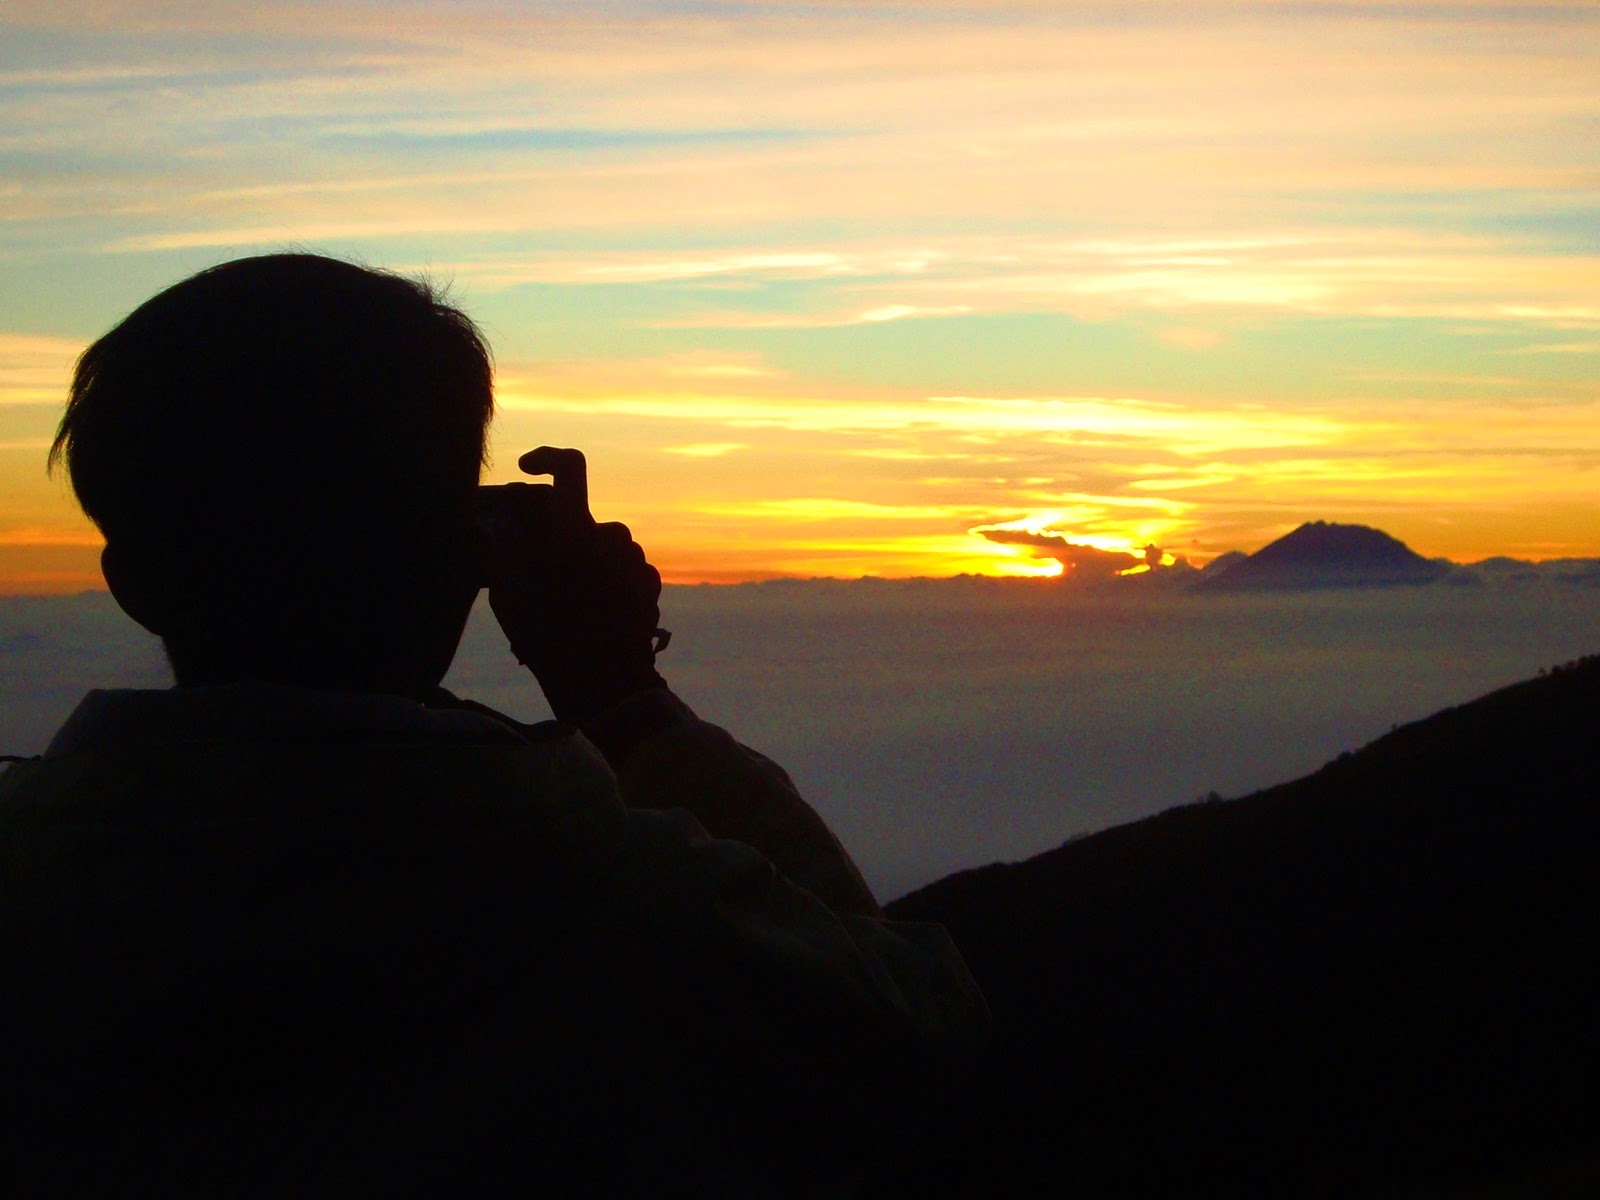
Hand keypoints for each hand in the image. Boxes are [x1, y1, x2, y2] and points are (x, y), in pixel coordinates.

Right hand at [487, 447, 667, 723]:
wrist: (607, 688)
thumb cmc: (551, 643)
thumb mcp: (509, 597)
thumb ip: (506, 548)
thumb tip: (509, 521)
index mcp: (575, 535)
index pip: (571, 467)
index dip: (547, 457)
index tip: (527, 470)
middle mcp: (613, 541)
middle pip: (583, 517)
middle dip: (561, 534)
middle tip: (542, 569)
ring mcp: (636, 562)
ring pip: (606, 543)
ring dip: (587, 559)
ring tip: (568, 600)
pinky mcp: (651, 585)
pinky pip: (625, 566)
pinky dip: (607, 578)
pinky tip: (593, 610)